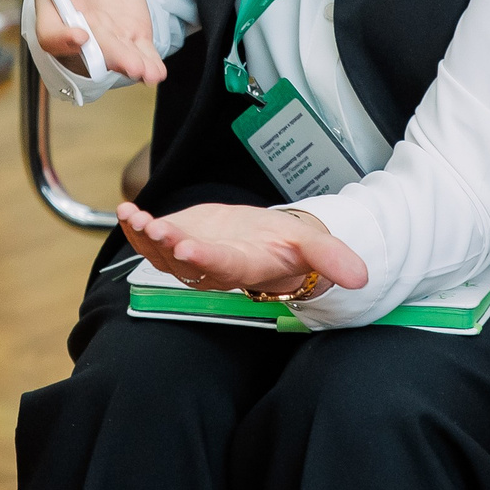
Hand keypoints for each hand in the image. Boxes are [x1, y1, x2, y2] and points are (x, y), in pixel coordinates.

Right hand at [20, 0, 166, 82]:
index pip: (51, 32)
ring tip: (146, 71)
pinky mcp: (128, 42)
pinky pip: (139, 57)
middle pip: (90, 51)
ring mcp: (104, 41)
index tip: (80, 35)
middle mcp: (78, 32)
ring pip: (116, 58)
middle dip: (108, 56)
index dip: (62, 37)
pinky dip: (149, 65)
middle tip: (127, 62)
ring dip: (131, 65)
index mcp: (54, 9)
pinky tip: (157, 72)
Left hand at [116, 201, 368, 295]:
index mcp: (247, 266)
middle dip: (170, 248)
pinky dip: (138, 228)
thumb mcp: (315, 247)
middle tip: (156, 229)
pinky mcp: (180, 239)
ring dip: (146, 238)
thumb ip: (333, 260)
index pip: (225, 267)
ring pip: (164, 254)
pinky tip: (127, 212)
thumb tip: (362, 277)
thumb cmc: (291, 246)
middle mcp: (215, 266)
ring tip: (134, 217)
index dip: (206, 261)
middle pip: (188, 263)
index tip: (189, 250)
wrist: (270, 245)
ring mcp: (193, 255)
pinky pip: (153, 240)